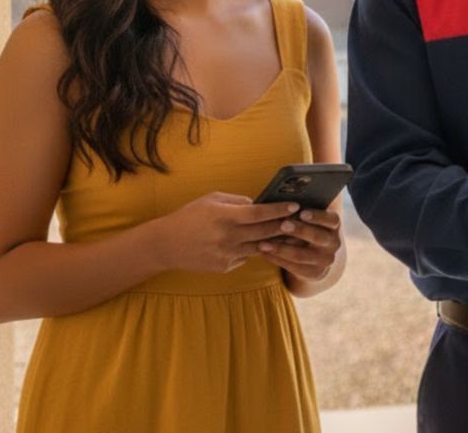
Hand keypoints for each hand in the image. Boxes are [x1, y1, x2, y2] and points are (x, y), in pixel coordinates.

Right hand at [152, 192, 300, 273]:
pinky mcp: (225, 267)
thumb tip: (258, 204)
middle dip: (284, 225)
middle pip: (264, 232)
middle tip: (300, 220)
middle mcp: (227, 237)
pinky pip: (246, 257)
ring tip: (290, 234)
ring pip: (259, 247)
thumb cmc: (190, 216)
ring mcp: (227, 254)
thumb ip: (237, 201)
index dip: (279, 210)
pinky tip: (264, 245)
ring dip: (275, 241)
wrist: (166, 244)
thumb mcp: (212, 200)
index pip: (259, 213)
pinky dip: (254, 250)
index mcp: (225, 216)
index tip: (295, 206)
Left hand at [257, 206, 343, 283]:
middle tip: (282, 225)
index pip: (331, 219)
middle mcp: (334, 243)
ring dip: (281, 248)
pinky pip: (294, 267)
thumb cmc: (307, 228)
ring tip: (263, 243)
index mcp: (334, 225)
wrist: (317, 255)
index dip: (317, 216)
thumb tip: (281, 203)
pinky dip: (278, 259)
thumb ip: (300, 211)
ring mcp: (326, 260)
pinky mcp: (315, 273)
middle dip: (299, 230)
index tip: (302, 212)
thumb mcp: (310, 219)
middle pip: (317, 237)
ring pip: (302, 255)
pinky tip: (264, 253)